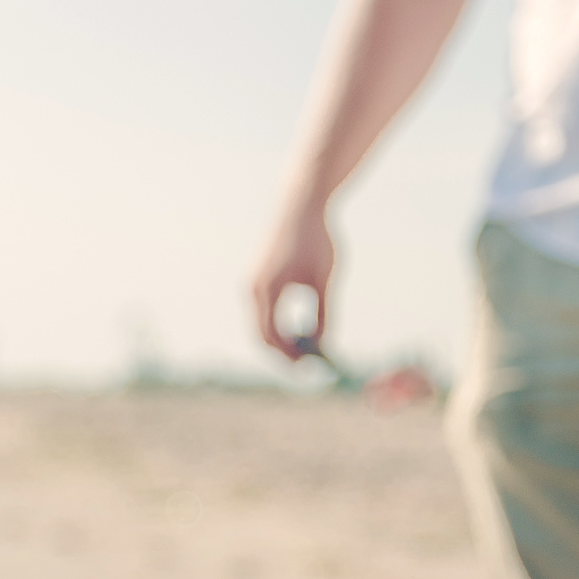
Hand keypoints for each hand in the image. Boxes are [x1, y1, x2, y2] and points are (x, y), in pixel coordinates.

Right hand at [251, 204, 335, 360]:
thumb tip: (322, 345)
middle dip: (285, 354)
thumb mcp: (324, 281)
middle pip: (263, 335)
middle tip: (310, 369)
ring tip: (311, 354)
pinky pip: (266, 313)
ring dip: (284, 342)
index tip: (310, 370)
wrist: (302, 207)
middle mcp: (254, 289)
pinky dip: (281, 327)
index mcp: (267, 289)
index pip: (271, 336)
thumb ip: (323, 314)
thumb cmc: (317, 241)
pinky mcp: (261, 279)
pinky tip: (304, 333)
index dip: (289, 357)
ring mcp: (254, 284)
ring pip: (263, 325)